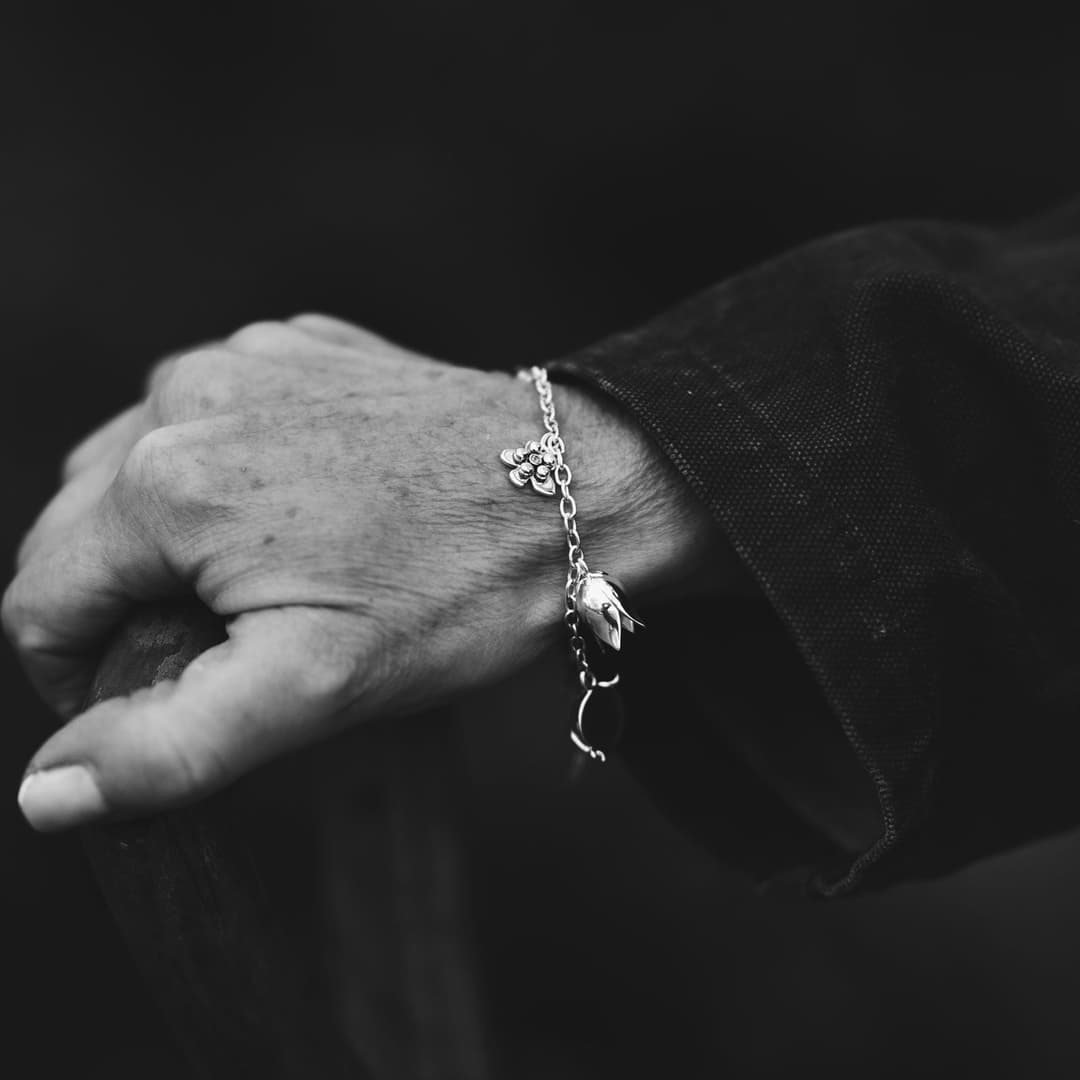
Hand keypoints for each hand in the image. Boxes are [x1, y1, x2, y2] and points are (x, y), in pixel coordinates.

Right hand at [5, 315, 724, 829]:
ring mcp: (243, 358)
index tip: (151, 704)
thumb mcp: (313, 691)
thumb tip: (48, 791)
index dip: (78, 677)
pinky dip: (224, 475)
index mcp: (165, 482)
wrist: (579, 487)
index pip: (41, 601)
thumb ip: (167, 747)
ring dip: (167, 538)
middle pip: (79, 530)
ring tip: (261, 584)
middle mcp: (184, 395)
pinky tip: (299, 511)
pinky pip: (211, 419)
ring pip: (136, 470)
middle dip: (124, 604)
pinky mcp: (295, 347)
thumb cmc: (457, 586)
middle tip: (220, 651)